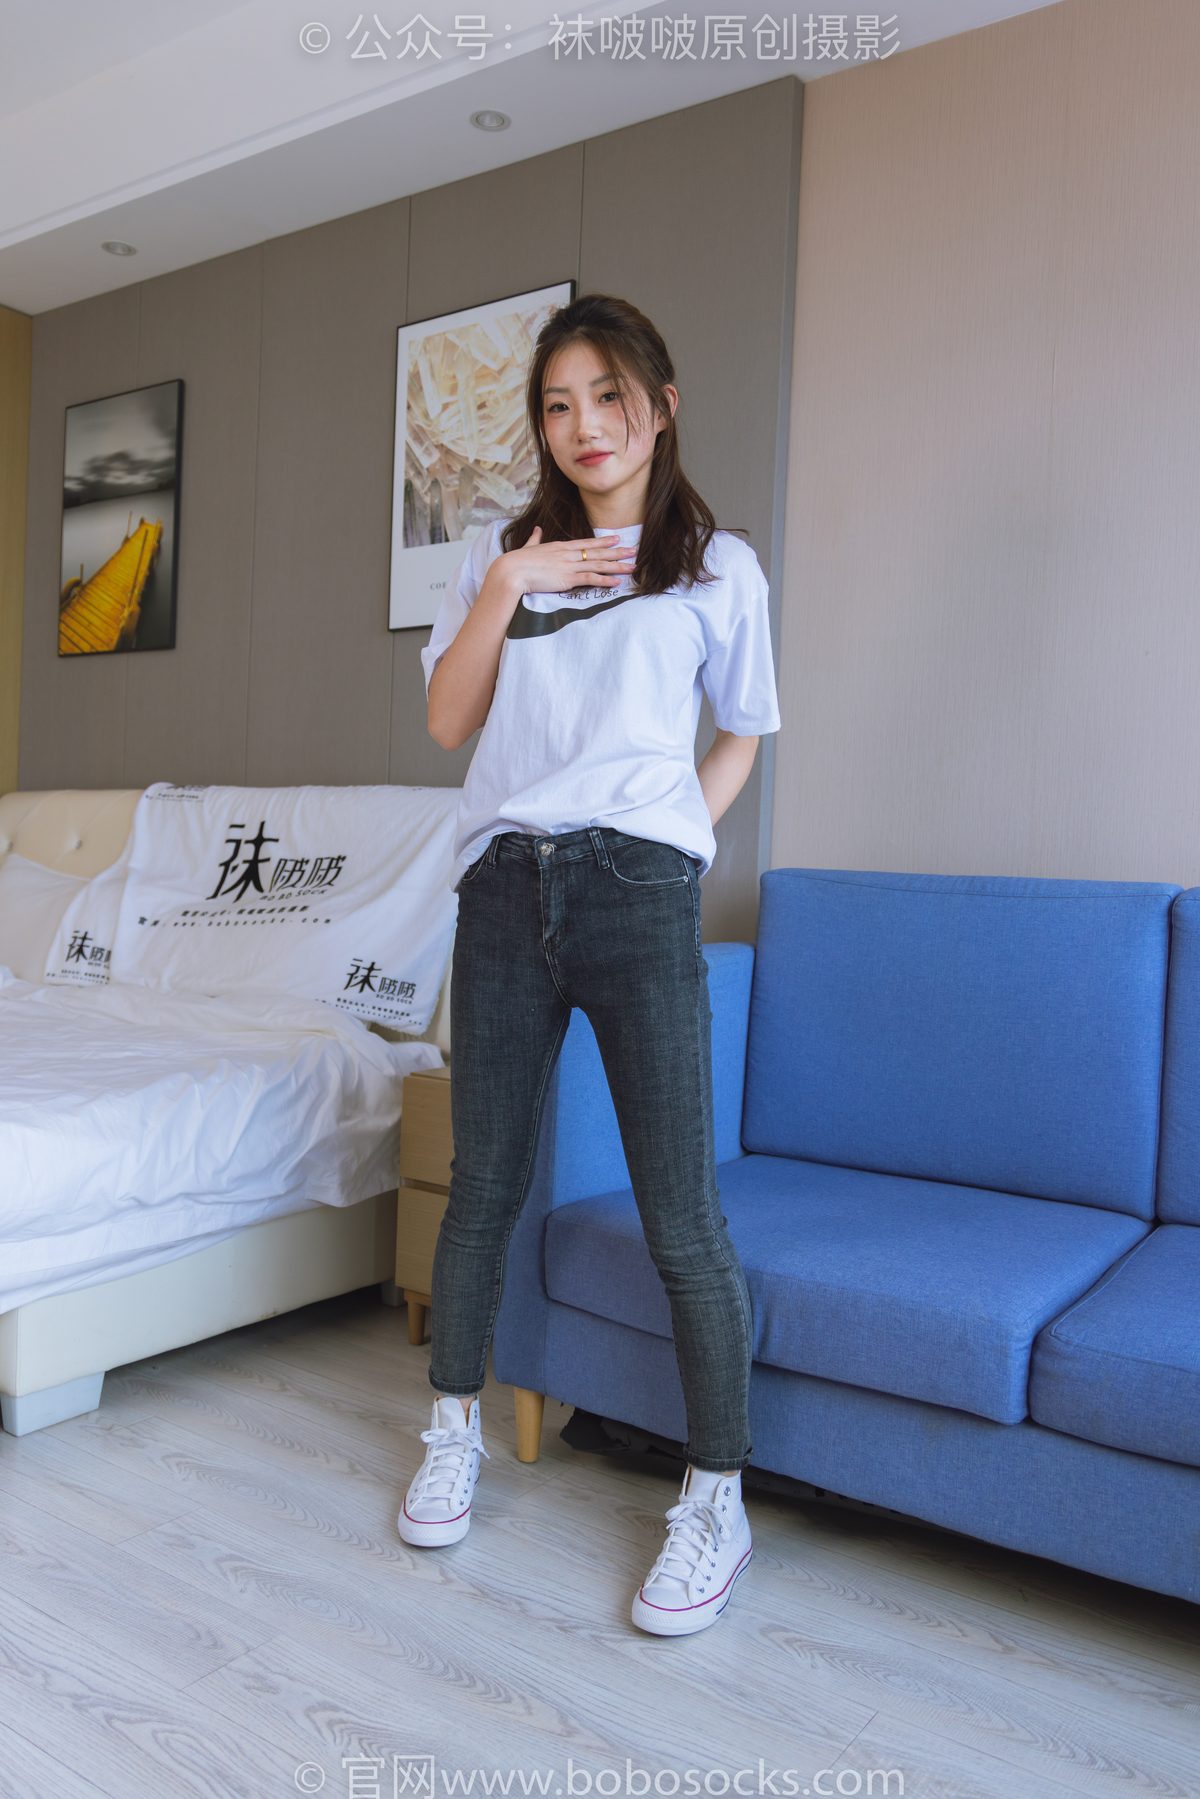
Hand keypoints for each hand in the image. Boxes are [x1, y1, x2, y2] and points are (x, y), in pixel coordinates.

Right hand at [499, 525, 637, 594]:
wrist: (512, 570)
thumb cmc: (517, 561)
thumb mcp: (529, 546)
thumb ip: (535, 539)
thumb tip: (537, 529)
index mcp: (561, 547)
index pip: (586, 543)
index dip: (603, 541)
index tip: (616, 539)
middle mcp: (568, 554)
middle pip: (598, 552)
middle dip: (617, 552)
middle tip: (633, 550)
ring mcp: (569, 566)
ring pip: (599, 564)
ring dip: (617, 566)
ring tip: (632, 567)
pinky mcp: (568, 578)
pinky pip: (591, 578)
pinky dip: (605, 580)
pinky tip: (617, 582)